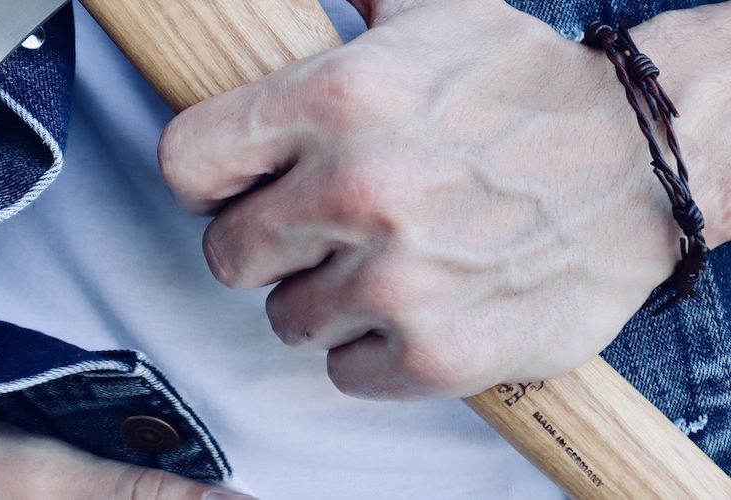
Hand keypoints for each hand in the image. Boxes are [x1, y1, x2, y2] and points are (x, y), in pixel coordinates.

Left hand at [158, 0, 730, 398]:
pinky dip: (372, 348)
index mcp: (337, 99)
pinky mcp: (436, 354)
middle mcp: (357, 191)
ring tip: (385, 263)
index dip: (205, 182)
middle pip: (227, 255)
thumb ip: (345, 3)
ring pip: (285, 319)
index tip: (233, 190)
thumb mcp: (430, 11)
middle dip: (267, 244)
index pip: (187, 163)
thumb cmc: (525, 89)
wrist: (643, 165)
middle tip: (323, 230)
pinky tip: (417, 307)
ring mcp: (397, 281)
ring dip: (324, 299)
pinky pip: (345, 371)